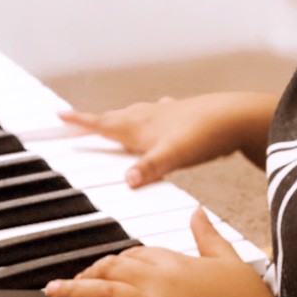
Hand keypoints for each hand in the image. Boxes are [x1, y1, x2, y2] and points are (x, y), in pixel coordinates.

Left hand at [44, 208, 296, 296]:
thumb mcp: (230, 259)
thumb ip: (207, 235)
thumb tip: (197, 212)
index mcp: (178, 262)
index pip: (135, 253)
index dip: (114, 260)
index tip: (103, 266)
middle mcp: (162, 283)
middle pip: (112, 270)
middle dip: (86, 273)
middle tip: (67, 280)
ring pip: (104, 296)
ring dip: (75, 292)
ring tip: (56, 292)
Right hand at [59, 92, 277, 186]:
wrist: (236, 118)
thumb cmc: (204, 133)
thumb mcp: (173, 155)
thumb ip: (150, 168)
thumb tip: (127, 180)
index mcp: (140, 126)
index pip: (104, 124)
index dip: (81, 122)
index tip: (60, 115)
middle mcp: (149, 117)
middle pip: (115, 118)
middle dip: (95, 121)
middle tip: (77, 122)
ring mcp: (166, 115)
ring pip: (135, 116)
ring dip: (120, 118)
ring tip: (110, 120)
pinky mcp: (182, 118)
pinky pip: (156, 117)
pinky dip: (149, 119)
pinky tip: (156, 117)